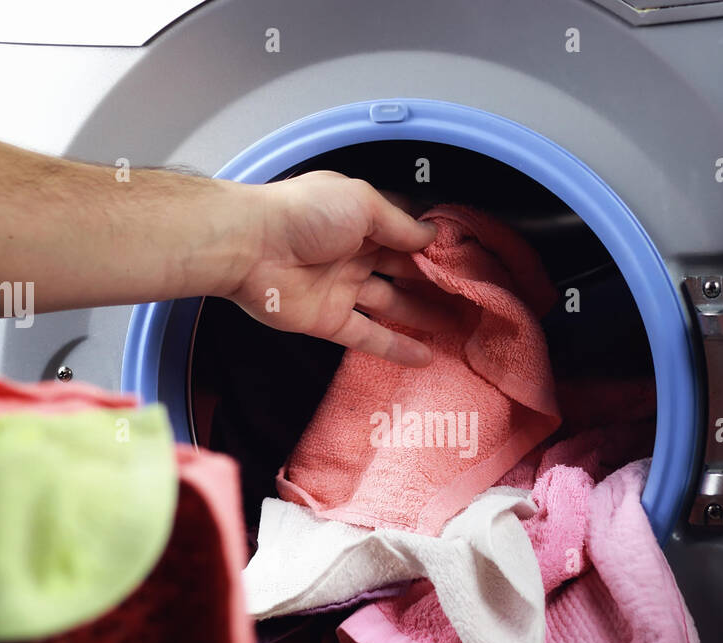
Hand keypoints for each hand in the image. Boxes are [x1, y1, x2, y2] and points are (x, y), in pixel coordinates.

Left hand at [224, 171, 445, 366]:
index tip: (467, 259)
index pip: (407, 232)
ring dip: (423, 315)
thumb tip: (431, 235)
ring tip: (459, 328)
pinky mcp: (330, 321)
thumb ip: (399, 224)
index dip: (435, 245)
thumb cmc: (303, 214)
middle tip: (472, 298)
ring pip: (392, 304)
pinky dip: (396, 347)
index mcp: (361, 219)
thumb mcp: (362, 204)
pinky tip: (425, 357)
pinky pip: (369, 337)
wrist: (249, 247)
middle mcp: (355, 252)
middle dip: (436, 283)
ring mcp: (343, 288)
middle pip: (404, 271)